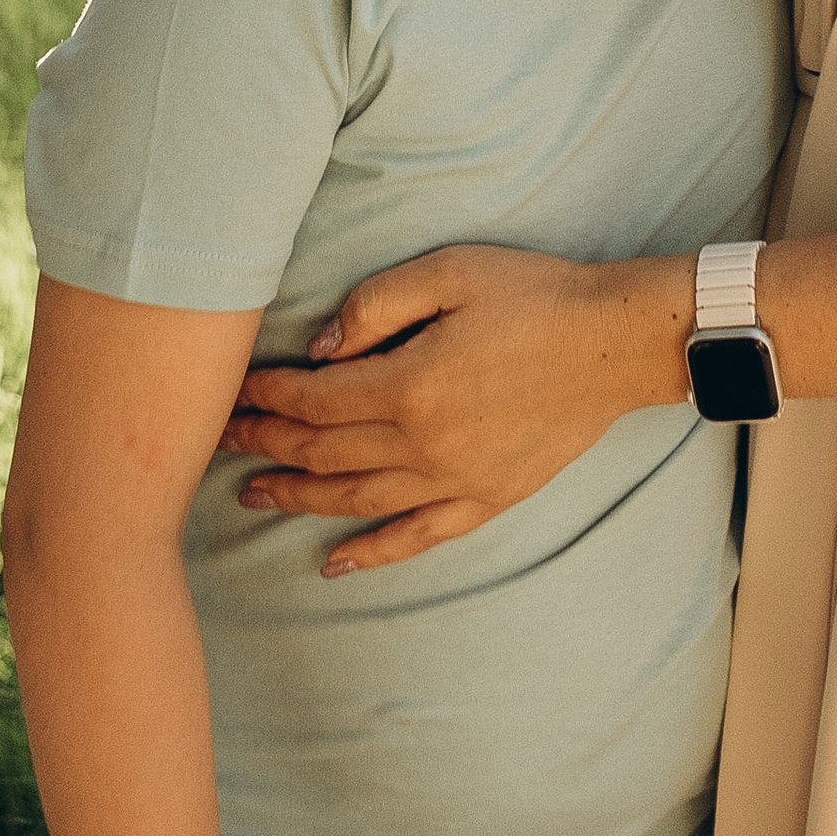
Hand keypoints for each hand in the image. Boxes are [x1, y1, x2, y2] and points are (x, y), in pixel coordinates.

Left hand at [215, 246, 680, 575]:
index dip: (267, 398)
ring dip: (298, 498)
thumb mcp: (451, 271)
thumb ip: (377, 303)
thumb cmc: (534, 294)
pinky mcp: (485, 499)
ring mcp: (454, 480)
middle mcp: (423, 444)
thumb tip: (317, 346)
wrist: (615, 342)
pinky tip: (333, 564)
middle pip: (323, 453)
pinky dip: (370, 554)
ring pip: (356, 500)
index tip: (232, 393)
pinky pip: (415, 537)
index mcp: (409, 384)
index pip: (314, 401)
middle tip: (220, 442)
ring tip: (253, 495)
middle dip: (266, 445)